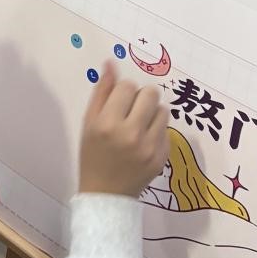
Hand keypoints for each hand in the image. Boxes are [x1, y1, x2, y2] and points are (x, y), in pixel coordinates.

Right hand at [79, 61, 170, 196]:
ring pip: (163, 110)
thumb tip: (111, 63)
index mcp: (108, 123)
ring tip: (140, 125)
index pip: (128, 86)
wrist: (106, 194)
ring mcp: (149, 147)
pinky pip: (167, 129)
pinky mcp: (163, 157)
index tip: (118, 103)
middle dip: (141, 98)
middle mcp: (131, 133)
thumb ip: (101, 92)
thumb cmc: (93, 155)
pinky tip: (144, 142)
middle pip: (151, 93)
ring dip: (152, 113)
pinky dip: (157, 131)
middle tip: (131, 111)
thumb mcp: (89, 123)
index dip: (122, 92)